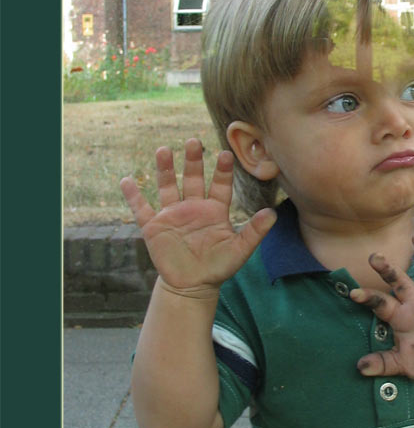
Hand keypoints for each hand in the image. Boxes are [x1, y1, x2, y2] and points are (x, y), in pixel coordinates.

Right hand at [120, 138, 275, 292]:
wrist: (192, 286)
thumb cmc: (218, 267)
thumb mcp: (239, 250)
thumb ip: (255, 231)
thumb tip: (273, 214)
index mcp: (214, 210)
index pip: (220, 185)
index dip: (222, 170)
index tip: (225, 154)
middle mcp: (193, 207)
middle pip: (193, 179)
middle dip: (193, 161)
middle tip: (194, 141)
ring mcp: (172, 215)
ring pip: (168, 186)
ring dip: (165, 169)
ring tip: (163, 150)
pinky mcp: (154, 227)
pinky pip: (141, 208)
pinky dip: (133, 195)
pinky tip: (127, 180)